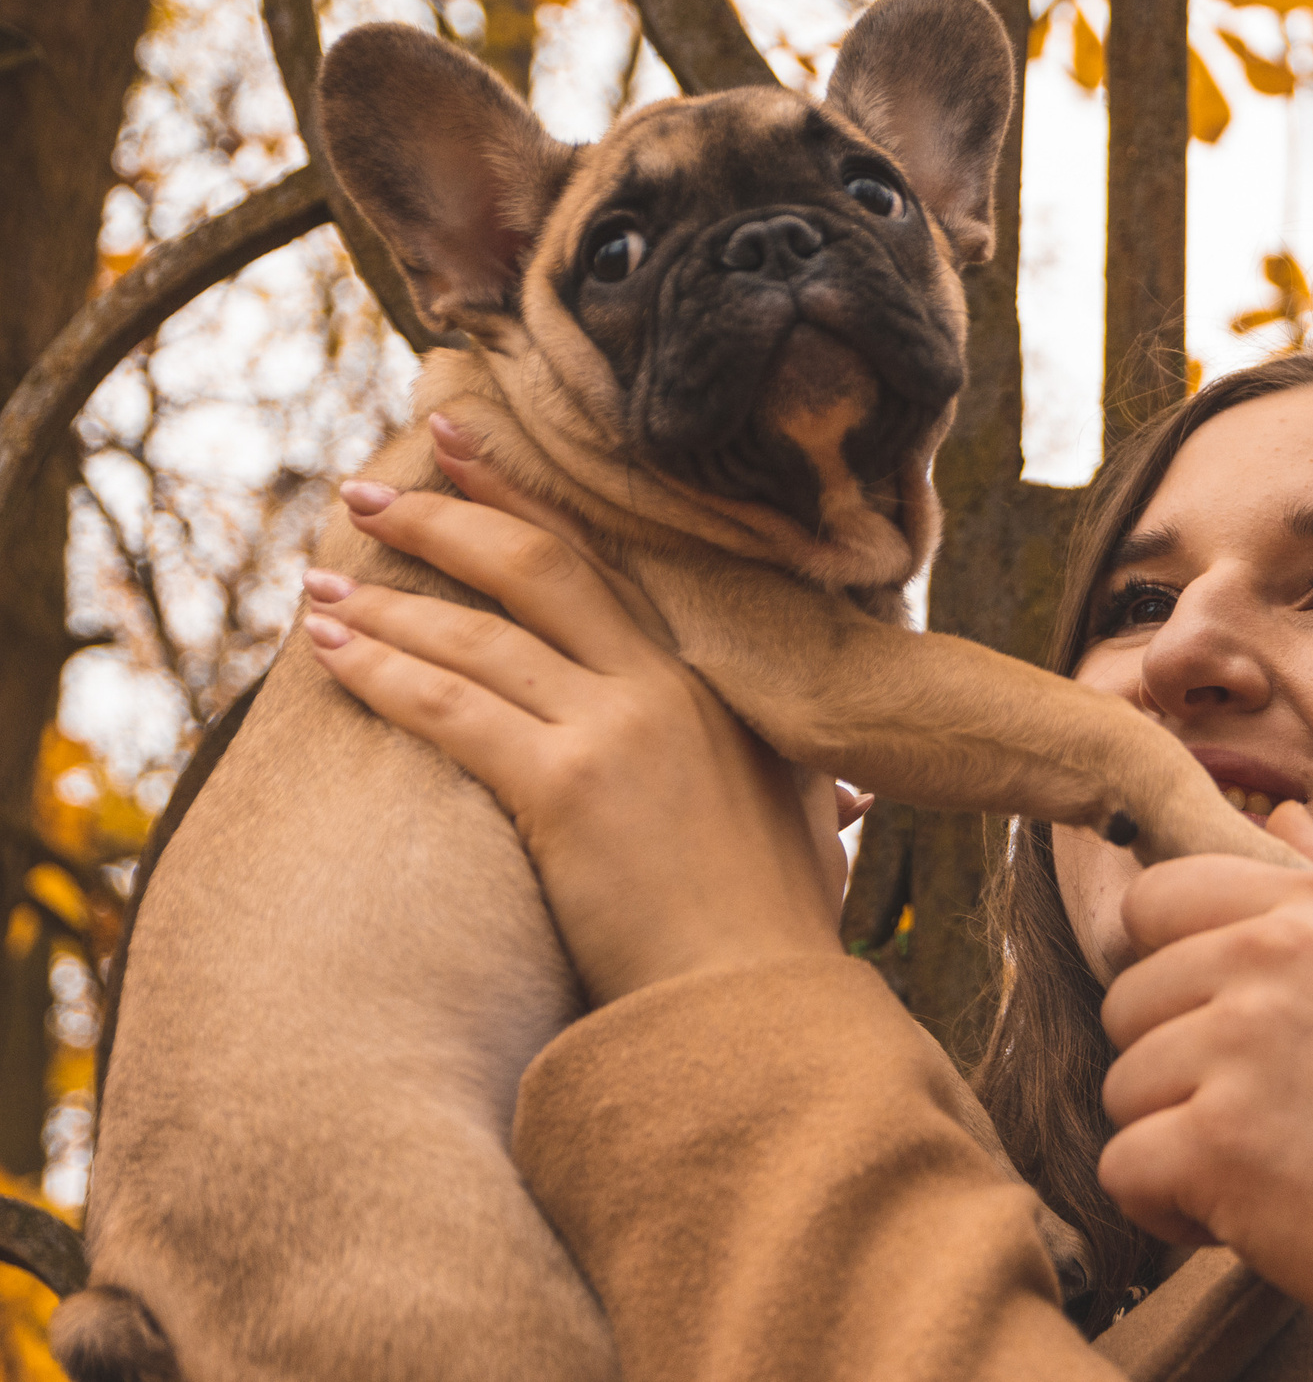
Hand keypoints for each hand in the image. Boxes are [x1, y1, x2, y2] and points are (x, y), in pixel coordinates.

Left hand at [301, 412, 847, 1005]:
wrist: (760, 1010)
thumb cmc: (779, 940)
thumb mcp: (805, 834)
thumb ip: (806, 796)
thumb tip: (840, 802)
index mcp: (716, 690)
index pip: (611, 568)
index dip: (532, 504)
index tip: (465, 454)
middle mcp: (669, 689)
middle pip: (544, 567)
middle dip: (451, 517)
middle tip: (370, 494)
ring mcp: (620, 730)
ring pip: (483, 636)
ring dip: (391, 603)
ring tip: (320, 587)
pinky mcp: (568, 786)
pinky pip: (453, 708)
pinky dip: (385, 672)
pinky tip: (333, 653)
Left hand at [1095, 805, 1312, 1343]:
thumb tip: (1281, 814)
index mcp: (1309, 908)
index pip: (1156, 897)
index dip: (1167, 966)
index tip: (1216, 1019)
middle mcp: (1267, 961)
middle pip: (1127, 1003)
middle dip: (1174, 1067)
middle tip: (1260, 1110)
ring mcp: (1238, 1049)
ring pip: (1121, 1090)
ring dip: (1174, 1140)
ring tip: (1263, 1163)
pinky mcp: (1217, 1145)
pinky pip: (1122, 1169)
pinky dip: (1167, 1208)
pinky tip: (1239, 1214)